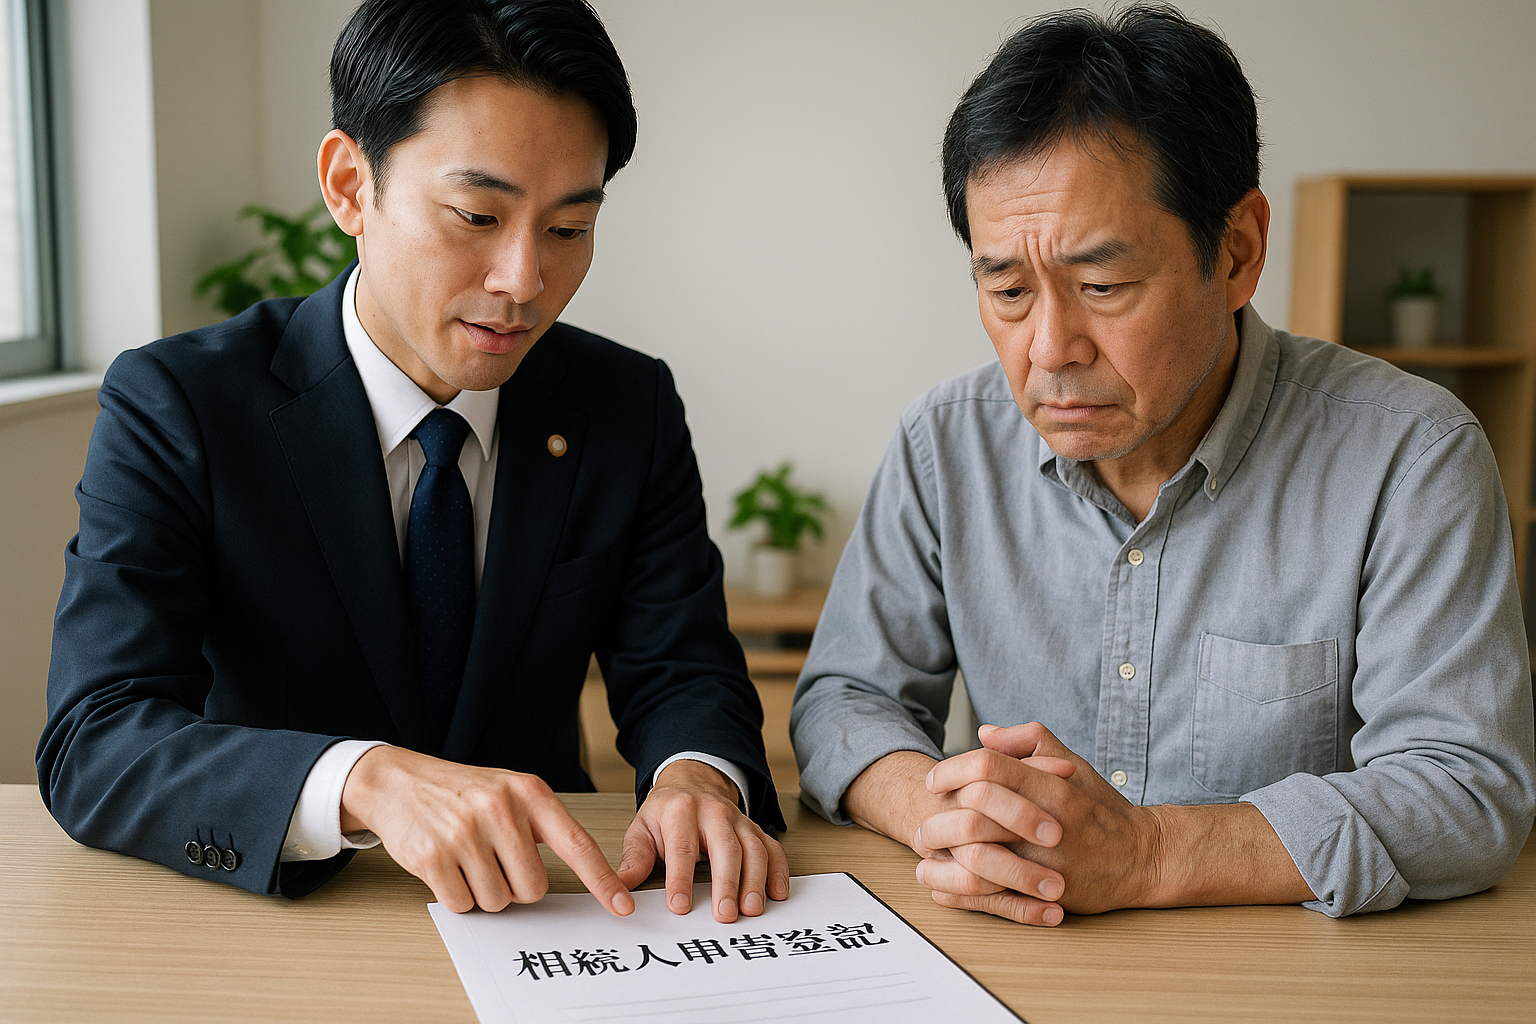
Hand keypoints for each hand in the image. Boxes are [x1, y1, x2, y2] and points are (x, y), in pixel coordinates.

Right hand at [339, 745, 633, 915]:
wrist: (397, 781)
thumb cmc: (461, 792)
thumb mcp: (509, 791)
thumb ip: (542, 825)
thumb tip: (584, 874)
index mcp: (529, 793)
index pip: (577, 844)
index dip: (602, 880)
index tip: (621, 905)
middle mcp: (501, 809)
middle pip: (533, 888)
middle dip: (515, 886)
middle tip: (494, 860)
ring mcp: (465, 833)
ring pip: (498, 901)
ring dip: (484, 891)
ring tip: (468, 858)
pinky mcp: (433, 856)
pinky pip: (463, 904)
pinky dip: (457, 895)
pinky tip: (446, 866)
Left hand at [617, 759, 788, 923]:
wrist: (690, 783)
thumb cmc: (665, 813)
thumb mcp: (641, 830)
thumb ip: (634, 860)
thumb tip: (619, 889)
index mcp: (680, 811)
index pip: (681, 848)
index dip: (680, 879)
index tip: (679, 907)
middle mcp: (713, 813)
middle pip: (725, 848)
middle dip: (726, 882)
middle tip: (725, 915)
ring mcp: (738, 820)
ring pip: (753, 848)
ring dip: (755, 880)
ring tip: (752, 909)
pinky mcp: (754, 829)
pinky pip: (772, 847)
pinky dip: (778, 870)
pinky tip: (777, 893)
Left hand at [915, 722, 1159, 924]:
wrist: (1142, 858)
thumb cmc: (1099, 807)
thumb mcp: (1070, 763)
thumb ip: (1028, 741)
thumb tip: (984, 734)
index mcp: (1051, 787)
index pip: (988, 768)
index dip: (952, 770)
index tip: (934, 780)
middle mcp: (1047, 825)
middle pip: (976, 813)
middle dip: (938, 817)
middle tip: (924, 820)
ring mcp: (1046, 864)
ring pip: (978, 860)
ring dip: (942, 858)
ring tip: (925, 854)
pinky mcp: (1045, 897)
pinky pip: (990, 897)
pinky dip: (958, 893)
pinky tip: (941, 885)